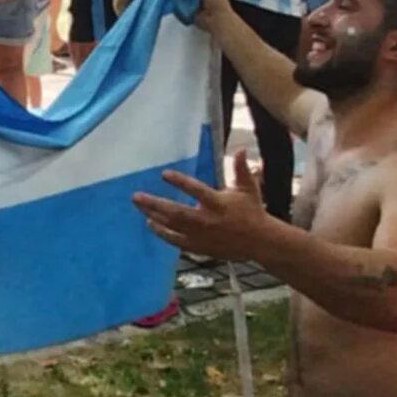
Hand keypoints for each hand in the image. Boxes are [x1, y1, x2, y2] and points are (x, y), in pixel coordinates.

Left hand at [131, 151, 273, 261]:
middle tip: (137, 196)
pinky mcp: (199, 247)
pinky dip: (162, 233)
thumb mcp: (248, 188)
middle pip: (177, 213)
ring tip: (139, 205)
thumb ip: (241, 169)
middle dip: (156, 204)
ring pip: (173, 226)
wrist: (259, 242)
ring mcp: (202, 236)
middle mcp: (208, 220)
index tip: (164, 173)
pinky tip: (150, 223)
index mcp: (219, 204)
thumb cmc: (252, 211)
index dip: (181, 182)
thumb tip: (241, 149)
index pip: (197, 191)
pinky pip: (176, 241)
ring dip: (154, 215)